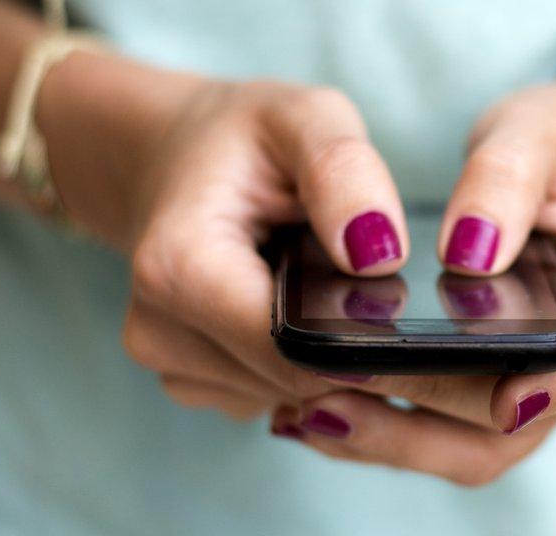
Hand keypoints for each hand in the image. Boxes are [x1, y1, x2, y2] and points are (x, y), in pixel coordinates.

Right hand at [39, 53, 411, 419]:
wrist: (174, 159)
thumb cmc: (243, 139)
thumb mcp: (302, 118)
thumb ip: (344, 173)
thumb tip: (378, 257)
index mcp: (179, 268)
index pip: (292, 349)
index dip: (359, 337)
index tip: (396, 304)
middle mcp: (159, 331)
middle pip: (296, 381)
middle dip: (348, 345)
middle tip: (364, 283)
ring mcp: (170, 365)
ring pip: (292, 397)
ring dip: (327, 355)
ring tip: (319, 285)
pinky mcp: (193, 381)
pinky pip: (274, 396)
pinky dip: (302, 362)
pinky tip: (297, 310)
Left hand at [272, 64, 555, 484]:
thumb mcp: (541, 130)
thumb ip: (507, 179)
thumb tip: (466, 253)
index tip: (502, 397)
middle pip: (523, 422)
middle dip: (430, 424)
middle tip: (333, 398)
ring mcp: (545, 380)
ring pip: (478, 444)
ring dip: (396, 440)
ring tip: (307, 413)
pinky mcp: (498, 384)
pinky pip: (448, 427)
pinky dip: (388, 425)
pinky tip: (320, 404)